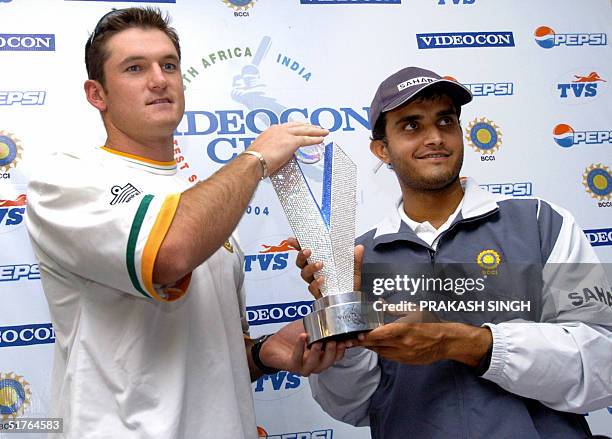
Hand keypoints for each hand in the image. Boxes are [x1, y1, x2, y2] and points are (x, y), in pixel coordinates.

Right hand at [248, 122, 328, 174]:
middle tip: (316, 127)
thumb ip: (272, 150)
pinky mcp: (291, 142)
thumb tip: (277, 156)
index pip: (288, 126)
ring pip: (305, 130)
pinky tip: (321, 139)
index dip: (298, 126)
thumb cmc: (254, 160)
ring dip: (315, 131)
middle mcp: (279, 130)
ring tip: (323, 132)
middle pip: (298, 125)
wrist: (252, 161)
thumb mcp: (263, 151)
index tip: (303, 127)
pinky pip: (307, 140)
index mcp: (271, 131)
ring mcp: (286, 135)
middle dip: (309, 126)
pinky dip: (315, 139)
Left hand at [259, 319, 348, 375]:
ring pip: (315, 366)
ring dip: (318, 354)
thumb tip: (334, 310)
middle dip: (333, 353)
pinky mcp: (292, 365)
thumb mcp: (310, 327)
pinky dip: (300, 347)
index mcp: (322, 353)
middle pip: (329, 362)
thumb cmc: (292, 337)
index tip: (351, 340)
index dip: (345, 348)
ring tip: (318, 343)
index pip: (338, 353)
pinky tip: (302, 336)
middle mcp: (315, 362)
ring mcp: (304, 366)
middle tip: (334, 342)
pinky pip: (297, 359)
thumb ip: (322, 323)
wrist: (273, 345)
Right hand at [289, 237, 363, 298]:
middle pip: (300, 263)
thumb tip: (359, 247)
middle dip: (301, 255)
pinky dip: (316, 283)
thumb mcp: (353, 268)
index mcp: (319, 262)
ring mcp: (314, 282)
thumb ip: (355, 258)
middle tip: (308, 250)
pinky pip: (312, 288)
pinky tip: (322, 279)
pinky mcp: (318, 293)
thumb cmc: (348, 282)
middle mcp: (314, 272)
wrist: (352, 299)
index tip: (293, 240)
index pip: (306, 252)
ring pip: (304, 274)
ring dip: (310, 267)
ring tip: (320, 264)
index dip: (297, 245)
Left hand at [354, 322, 491, 366]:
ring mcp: (404, 354)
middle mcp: (403, 343)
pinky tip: (377, 346)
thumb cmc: (430, 323)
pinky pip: (389, 357)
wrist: (446, 341)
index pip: (379, 334)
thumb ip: (393, 309)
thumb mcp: (413, 310)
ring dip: (371, 347)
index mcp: (404, 328)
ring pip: (381, 352)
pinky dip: (381, 351)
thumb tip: (379, 303)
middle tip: (351, 340)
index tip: (357, 334)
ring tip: (362, 342)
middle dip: (363, 342)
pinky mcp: (407, 361)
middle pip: (377, 344)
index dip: (366, 335)